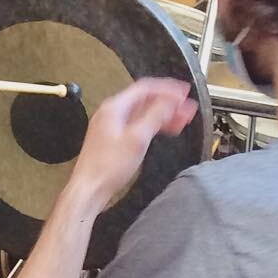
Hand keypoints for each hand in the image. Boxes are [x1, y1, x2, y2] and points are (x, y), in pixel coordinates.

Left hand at [72, 78, 199, 206]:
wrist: (90, 189)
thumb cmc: (107, 167)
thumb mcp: (137, 139)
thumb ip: (155, 116)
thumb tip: (170, 100)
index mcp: (114, 108)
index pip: (145, 88)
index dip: (167, 88)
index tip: (183, 92)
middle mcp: (112, 113)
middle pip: (145, 101)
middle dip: (168, 103)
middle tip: (186, 107)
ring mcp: (112, 126)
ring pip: (143, 114)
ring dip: (163, 115)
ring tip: (183, 118)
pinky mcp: (115, 139)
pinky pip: (138, 125)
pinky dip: (154, 126)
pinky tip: (166, 130)